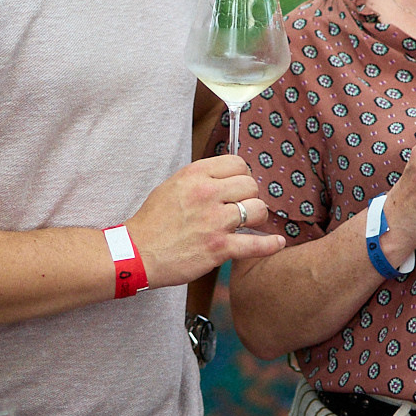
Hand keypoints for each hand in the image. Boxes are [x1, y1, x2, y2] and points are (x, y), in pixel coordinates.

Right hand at [126, 158, 285, 288]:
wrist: (138, 252)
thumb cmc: (153, 221)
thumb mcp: (173, 185)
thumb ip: (200, 178)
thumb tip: (227, 175)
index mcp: (195, 175)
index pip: (237, 163)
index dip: (242, 175)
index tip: (238, 187)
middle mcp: (207, 193)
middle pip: (251, 185)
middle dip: (250, 196)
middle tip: (242, 207)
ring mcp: (214, 221)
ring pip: (257, 210)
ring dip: (256, 218)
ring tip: (248, 224)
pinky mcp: (219, 248)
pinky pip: (255, 244)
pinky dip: (270, 245)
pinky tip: (277, 243)